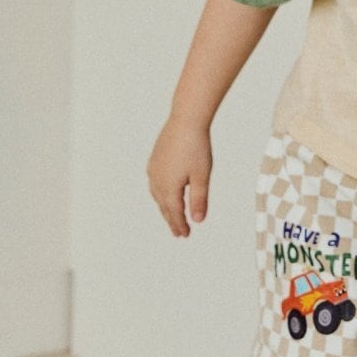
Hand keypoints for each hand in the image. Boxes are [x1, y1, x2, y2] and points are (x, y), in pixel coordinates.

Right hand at [147, 116, 212, 237]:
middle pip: (164, 206)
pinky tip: (163, 192)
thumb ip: (199, 200)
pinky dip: (160, 193)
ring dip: (165, 207)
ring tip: (172, 216)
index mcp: (169, 187)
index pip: (174, 212)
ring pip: (158, 195)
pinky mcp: (154, 160)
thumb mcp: (202, 177)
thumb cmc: (196, 147)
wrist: (186, 121)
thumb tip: (197, 220)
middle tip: (179, 232)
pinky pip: (155, 183)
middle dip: (172, 220)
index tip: (185, 235)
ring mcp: (154, 169)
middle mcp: (157, 180)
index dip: (180, 225)